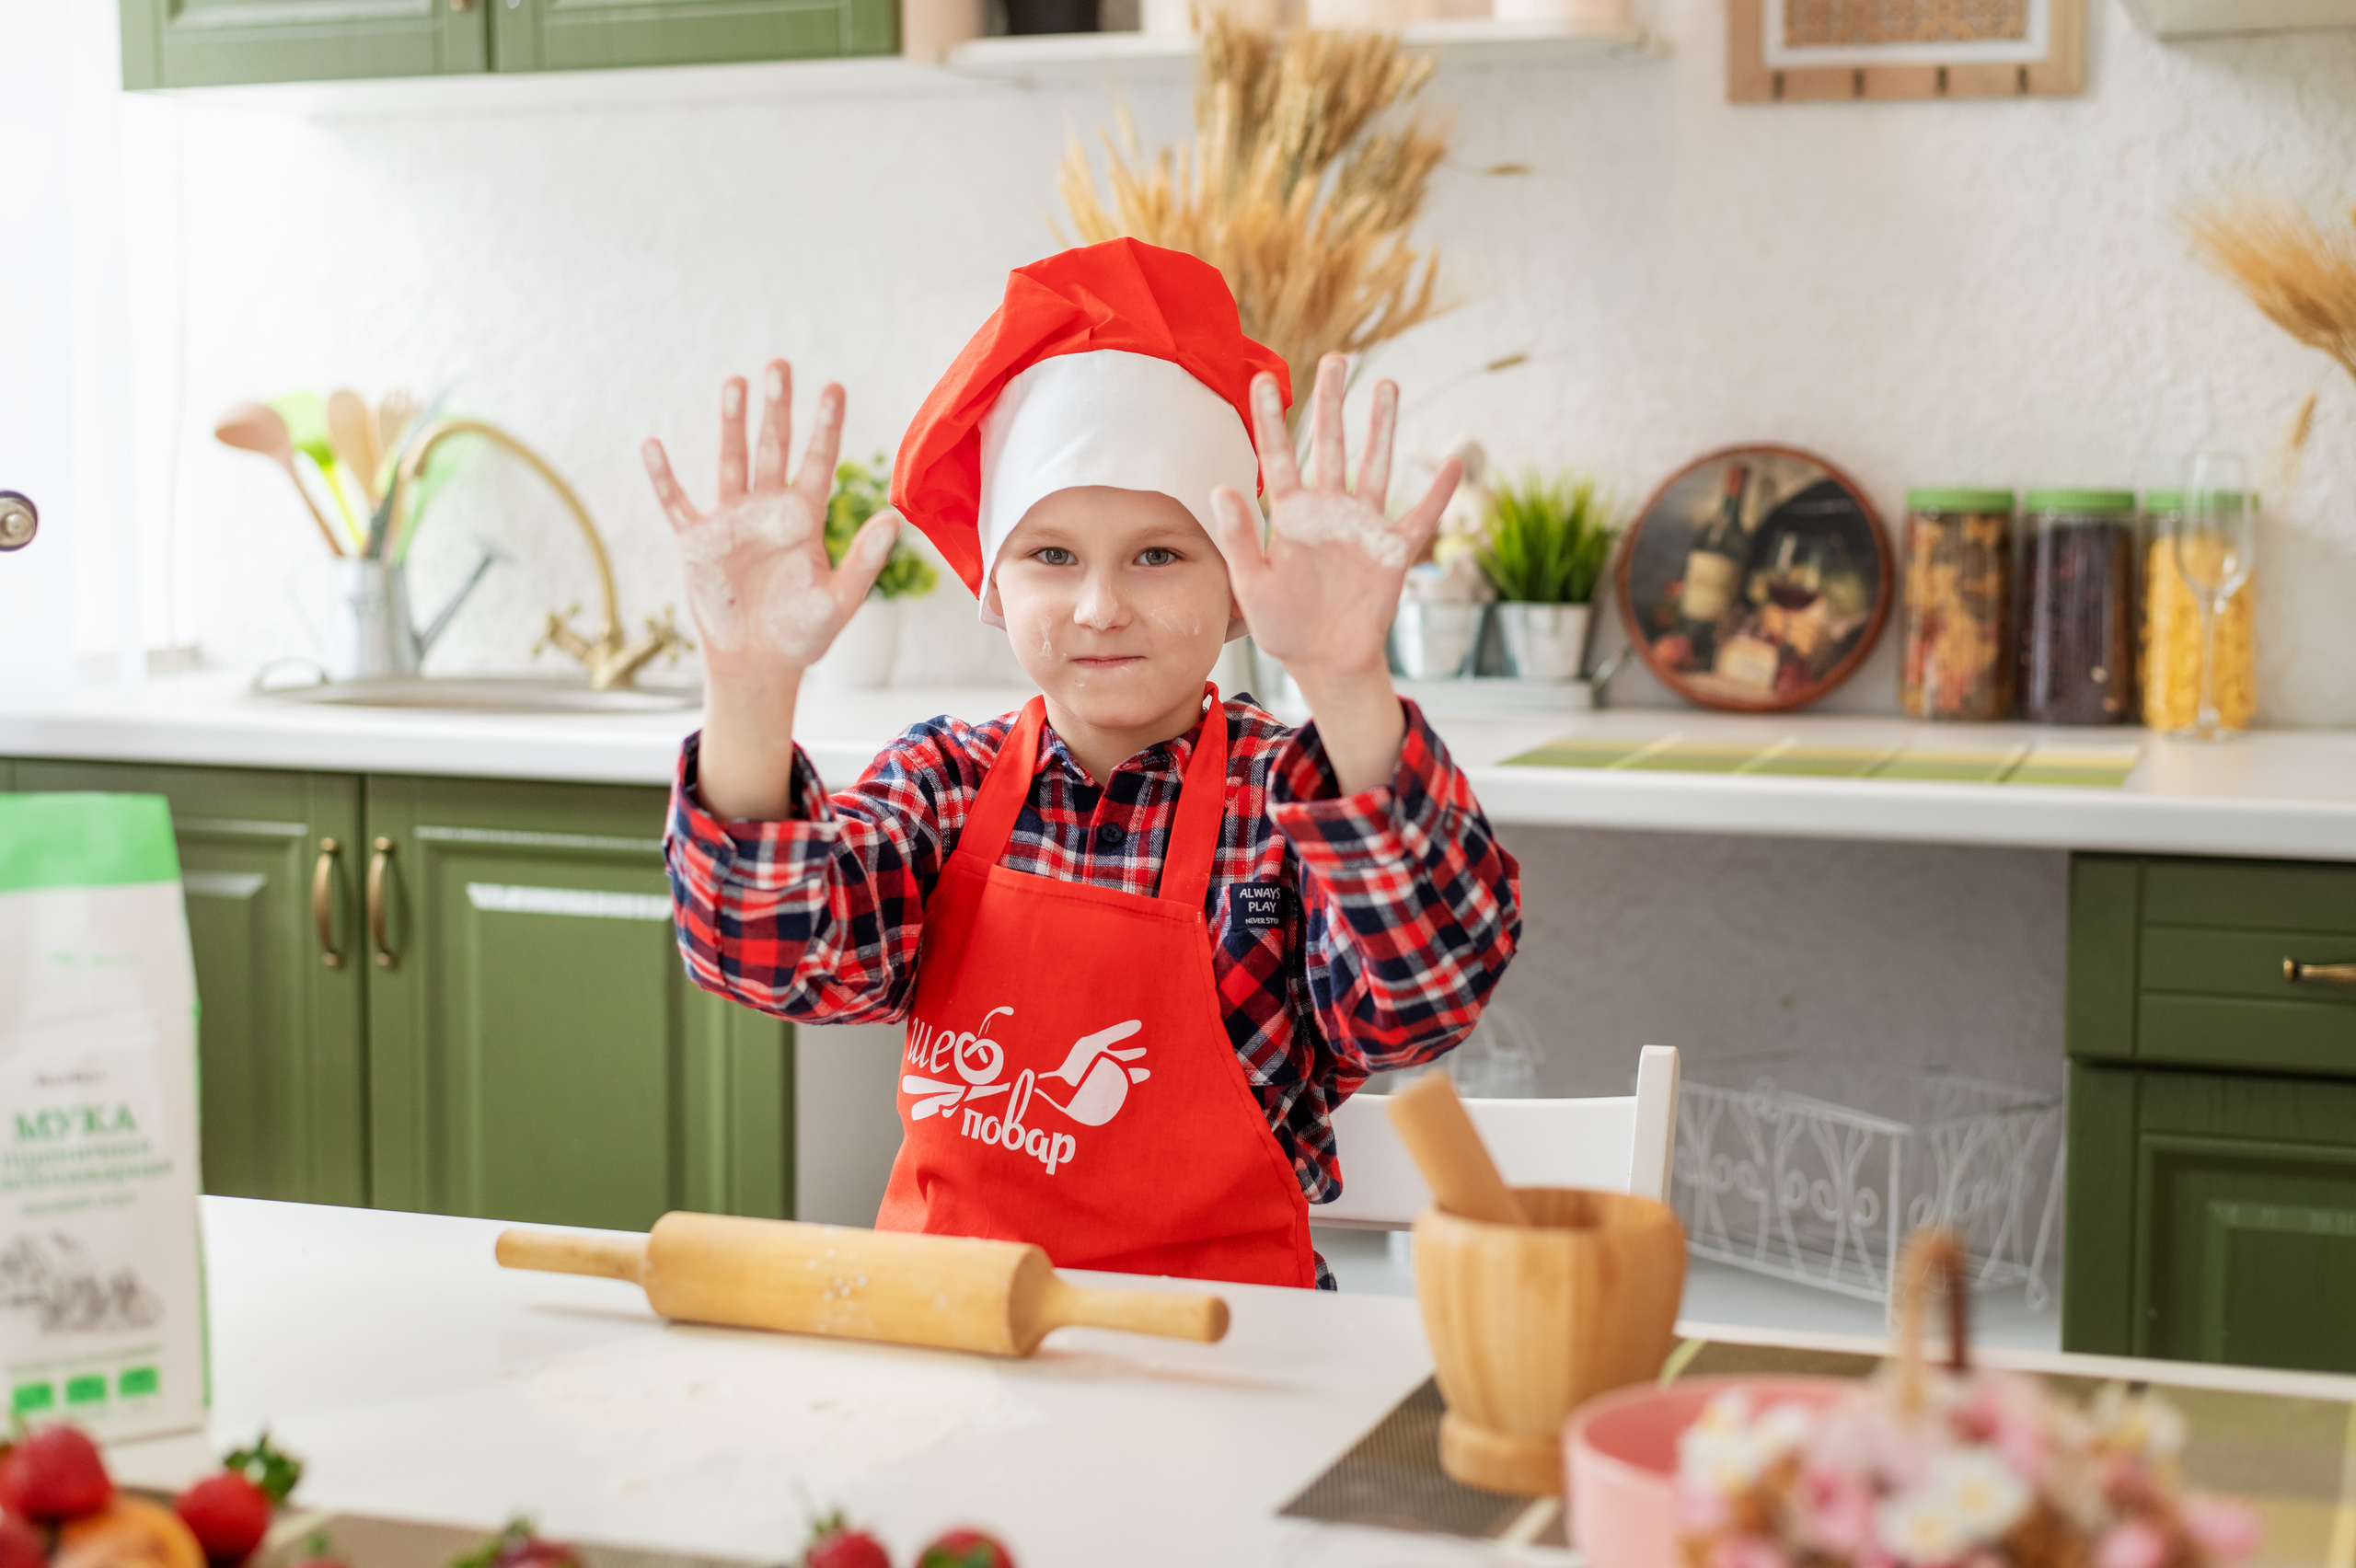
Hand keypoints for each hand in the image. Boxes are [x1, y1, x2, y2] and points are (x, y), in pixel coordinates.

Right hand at [642, 360, 899, 689]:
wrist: (758, 665)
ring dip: (732, 423)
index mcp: (805, 518)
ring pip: (730, 461)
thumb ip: (865, 560)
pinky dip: (663, 477)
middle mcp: (768, 510)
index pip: (818, 462)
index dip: (827, 426)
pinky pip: (676, 503)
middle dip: (778, 408)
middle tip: (780, 364)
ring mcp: (730, 522)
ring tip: (735, 382)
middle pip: (773, 448)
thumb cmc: (802, 634)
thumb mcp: (839, 600)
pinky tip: (653, 446)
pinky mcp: (697, 543)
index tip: (834, 387)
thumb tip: (894, 518)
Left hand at [1209, 353, 1459, 686]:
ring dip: (1382, 426)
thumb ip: (1240, 537)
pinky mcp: (1393, 551)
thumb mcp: (1251, 584)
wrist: (1323, 660)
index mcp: (1290, 516)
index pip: (1279, 456)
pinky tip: (1453, 462)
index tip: (1264, 379)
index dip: (1272, 419)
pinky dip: (1438, 493)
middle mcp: (1328, 511)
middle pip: (1331, 446)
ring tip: (1386, 384)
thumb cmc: (1282, 625)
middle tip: (1337, 359)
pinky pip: (1420, 516)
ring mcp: (1363, 527)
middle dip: (1332, 402)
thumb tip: (1221, 488)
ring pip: (1375, 465)